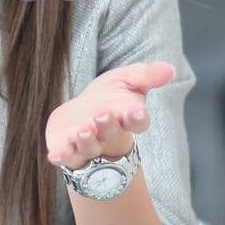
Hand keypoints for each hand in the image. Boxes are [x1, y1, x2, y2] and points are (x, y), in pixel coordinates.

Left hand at [45, 61, 175, 169]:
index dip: (138, 118)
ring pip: (89, 146)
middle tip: (102, 114)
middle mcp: (108, 134)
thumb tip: (170, 69)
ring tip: (83, 130)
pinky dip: (61, 156)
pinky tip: (54, 155)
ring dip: (86, 140)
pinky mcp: (67, 149)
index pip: (138, 121)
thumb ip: (148, 76)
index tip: (137, 112)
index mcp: (126, 117)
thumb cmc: (110, 97)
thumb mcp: (128, 80)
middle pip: (111, 132)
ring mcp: (87, 144)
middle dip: (107, 125)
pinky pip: (65, 156)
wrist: (84, 113)